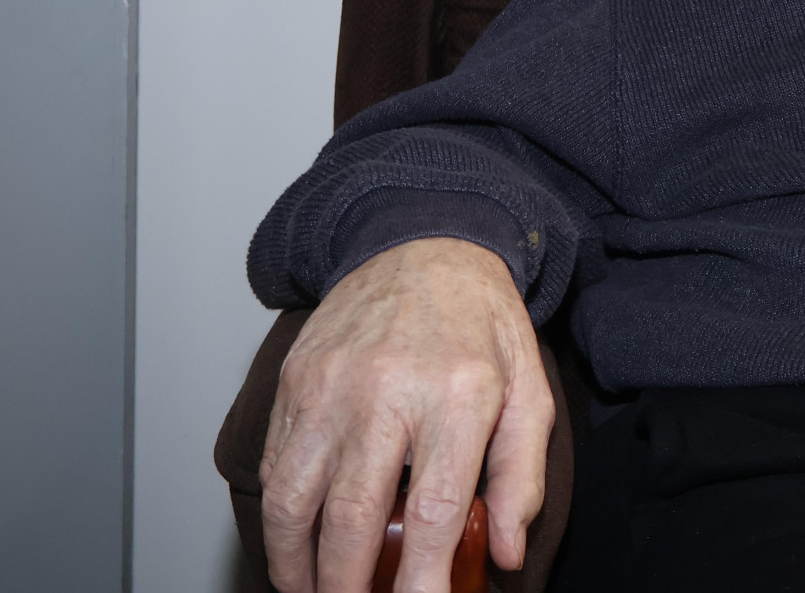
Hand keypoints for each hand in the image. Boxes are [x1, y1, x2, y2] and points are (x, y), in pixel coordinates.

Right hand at [258, 237, 553, 592]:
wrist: (423, 245)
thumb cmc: (481, 325)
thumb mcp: (528, 391)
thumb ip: (521, 476)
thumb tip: (507, 552)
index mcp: (456, 395)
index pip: (430, 512)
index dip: (419, 580)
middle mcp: (385, 390)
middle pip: (350, 518)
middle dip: (346, 586)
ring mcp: (330, 386)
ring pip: (293, 500)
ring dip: (296, 565)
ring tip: (316, 592)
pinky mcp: (294, 381)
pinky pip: (275, 466)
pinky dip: (278, 520)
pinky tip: (297, 544)